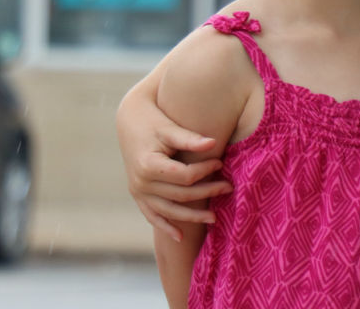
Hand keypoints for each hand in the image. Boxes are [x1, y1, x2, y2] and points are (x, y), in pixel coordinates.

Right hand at [117, 89, 232, 241]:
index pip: (184, 176)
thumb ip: (189, 138)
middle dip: (206, 192)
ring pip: (168, 210)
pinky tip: (181, 237)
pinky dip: (165, 227)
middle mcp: (140, 183)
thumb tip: (213, 143)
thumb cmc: (154, 121)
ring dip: (191, 217)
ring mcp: (138, 192)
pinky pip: (152, 216)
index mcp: (149, 166)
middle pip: (180, 195)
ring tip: (214, 218)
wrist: (130, 122)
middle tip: (229, 187)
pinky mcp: (138, 195)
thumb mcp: (170, 128)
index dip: (205, 171)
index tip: (220, 163)